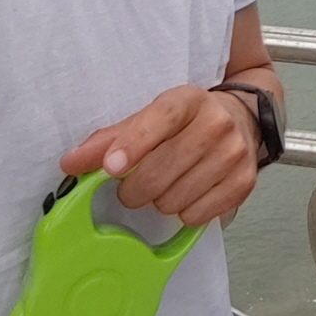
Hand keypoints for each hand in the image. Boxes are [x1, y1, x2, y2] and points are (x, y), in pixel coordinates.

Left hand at [60, 84, 260, 225]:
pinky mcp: (244, 182)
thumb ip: (109, 139)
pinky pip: (197, 215)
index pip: (161, 120)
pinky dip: (184, 212)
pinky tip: (188, 193)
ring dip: (160, 201)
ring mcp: (234, 153)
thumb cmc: (187, 121)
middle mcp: (216, 123)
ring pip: (174, 199)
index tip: (111, 167)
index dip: (133, 144)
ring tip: (167, 184)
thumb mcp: (150, 118)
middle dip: (135, 189)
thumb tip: (70, 162)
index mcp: (188, 100)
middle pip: (160, 171)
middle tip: (134, 186)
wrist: (242, 118)